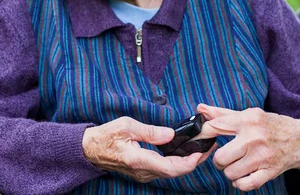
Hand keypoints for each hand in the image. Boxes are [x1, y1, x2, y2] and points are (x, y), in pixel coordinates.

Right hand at [82, 116, 216, 182]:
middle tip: (209, 147)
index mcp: (139, 160)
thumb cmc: (106, 136)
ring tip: (201, 148)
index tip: (200, 152)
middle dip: (194, 161)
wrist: (90, 149)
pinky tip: (185, 152)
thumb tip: (171, 134)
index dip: (189, 163)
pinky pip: (165, 170)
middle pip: (175, 172)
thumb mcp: (127, 126)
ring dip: (188, 162)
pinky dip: (178, 162)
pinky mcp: (144, 172)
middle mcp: (143, 171)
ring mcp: (143, 174)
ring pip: (171, 173)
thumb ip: (150, 131)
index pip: (170, 168)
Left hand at [196, 104, 299, 191]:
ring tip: (236, 165)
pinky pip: (246, 184)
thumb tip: (200, 108)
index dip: (201, 136)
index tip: (195, 141)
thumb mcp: (248, 114)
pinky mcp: (270, 171)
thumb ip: (222, 113)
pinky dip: (240, 183)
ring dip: (230, 172)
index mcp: (247, 120)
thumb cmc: (269, 125)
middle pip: (220, 158)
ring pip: (231, 173)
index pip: (214, 128)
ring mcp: (262, 156)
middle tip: (225, 157)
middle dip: (219, 160)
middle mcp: (254, 137)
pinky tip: (242, 176)